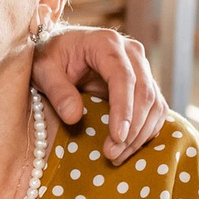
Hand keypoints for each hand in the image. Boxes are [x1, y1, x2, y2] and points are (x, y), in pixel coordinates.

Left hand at [31, 26, 165, 162]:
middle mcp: (131, 52)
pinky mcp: (145, 83)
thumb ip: (57, 91)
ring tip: (117, 155)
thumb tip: (74, 117)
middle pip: (144, 92)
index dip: (123, 109)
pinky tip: (127, 147)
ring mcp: (141, 67)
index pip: (123, 77)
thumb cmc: (50, 56)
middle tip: (112, 154)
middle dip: (132, 128)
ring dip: (140, 133)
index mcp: (106, 43)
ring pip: (154, 103)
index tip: (117, 136)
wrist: (60, 48)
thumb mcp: (44, 70)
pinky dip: (145, 130)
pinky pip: (155, 109)